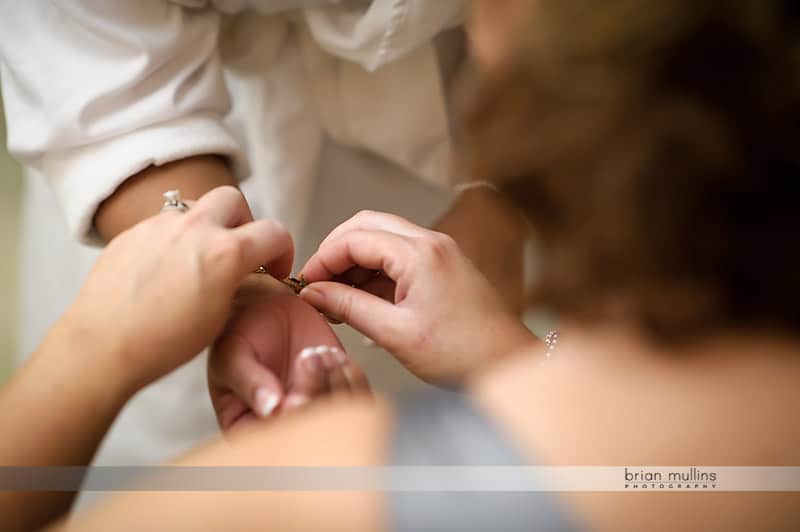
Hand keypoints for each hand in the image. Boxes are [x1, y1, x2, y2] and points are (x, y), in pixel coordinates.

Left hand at [61, 186, 293, 393]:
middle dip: (243, 221)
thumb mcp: (220, 318)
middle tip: (237, 249)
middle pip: (233, 199)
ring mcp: (159, 226)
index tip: (274, 267)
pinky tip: (163, 270)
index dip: (283, 251)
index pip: (274, 232)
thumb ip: (237, 283)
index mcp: (225, 253)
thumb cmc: (162, 342)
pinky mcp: (131, 233)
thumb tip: (240, 274)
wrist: (103, 345)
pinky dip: (173, 239)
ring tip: (198, 258)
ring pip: (194, 207)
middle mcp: (194, 229)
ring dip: (205, 225)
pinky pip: (161, 224)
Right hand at [208, 275, 369, 430]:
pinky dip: (351, 375)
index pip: (274, 439)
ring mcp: (315, 406)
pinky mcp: (338, 388)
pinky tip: (331, 352)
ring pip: (340, 414)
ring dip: (333, 380)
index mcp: (249, 426)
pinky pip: (357, 394)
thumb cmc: (240, 331)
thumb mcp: (233, 354)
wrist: (266, 305)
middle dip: (314, 393)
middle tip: (307, 357)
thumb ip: (249, 381)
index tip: (292, 400)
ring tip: (315, 350)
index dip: (289, 424)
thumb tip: (269, 409)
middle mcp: (286, 423)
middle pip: (313, 428)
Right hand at [298, 211, 537, 383]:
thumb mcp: (396, 334)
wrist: (509, 364)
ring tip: (336, 299)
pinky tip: (361, 302)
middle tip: (317, 283)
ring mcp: (439, 252)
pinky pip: (399, 257)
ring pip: (382, 240)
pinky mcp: (443, 267)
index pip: (355, 238)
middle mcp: (431, 243)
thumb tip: (314, 294)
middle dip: (337, 252)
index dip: (323, 258)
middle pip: (367, 226)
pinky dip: (375, 273)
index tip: (306, 284)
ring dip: (355, 263)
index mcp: (420, 254)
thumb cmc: (464, 354)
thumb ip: (350, 308)